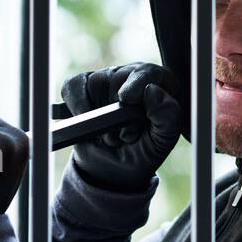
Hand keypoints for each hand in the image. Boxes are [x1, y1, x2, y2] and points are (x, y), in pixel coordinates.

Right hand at [53, 62, 182, 192]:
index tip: (127, 100)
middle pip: (119, 79)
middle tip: (125, 137)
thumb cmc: (143, 150)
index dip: (136, 85)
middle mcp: (134, 75)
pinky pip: (73, 87)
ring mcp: (107, 78)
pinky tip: (88, 123)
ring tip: (110, 135)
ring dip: (99, 116)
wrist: (114, 168)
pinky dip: (77, 107)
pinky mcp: (83, 86)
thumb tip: (152, 90)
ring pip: (96, 84)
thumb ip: (168, 117)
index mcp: (160, 84)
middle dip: (118, 113)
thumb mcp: (163, 141)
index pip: (148, 73)